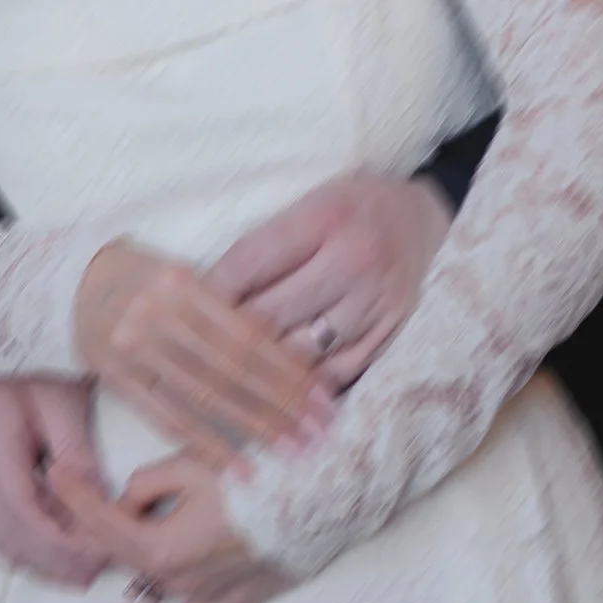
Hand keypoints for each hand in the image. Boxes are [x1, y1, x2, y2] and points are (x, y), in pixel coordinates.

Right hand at [0, 376, 110, 588]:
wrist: (6, 347)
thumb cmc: (39, 366)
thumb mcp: (64, 402)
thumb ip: (77, 455)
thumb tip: (95, 506)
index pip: (25, 516)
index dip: (62, 545)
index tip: (99, 556)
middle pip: (10, 538)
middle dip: (54, 563)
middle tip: (97, 573)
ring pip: (3, 539)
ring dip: (43, 560)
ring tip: (84, 569)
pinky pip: (3, 527)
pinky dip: (32, 545)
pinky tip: (62, 549)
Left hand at [40, 451, 293, 602]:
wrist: (322, 501)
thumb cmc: (258, 476)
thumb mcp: (192, 465)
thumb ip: (146, 485)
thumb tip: (126, 502)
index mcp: (162, 547)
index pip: (101, 522)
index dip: (73, 494)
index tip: (54, 473)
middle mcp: (176, 581)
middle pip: (117, 552)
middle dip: (92, 519)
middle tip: (74, 488)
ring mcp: (201, 598)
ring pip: (143, 578)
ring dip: (121, 550)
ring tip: (104, 521)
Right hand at [74, 240, 335, 469]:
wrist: (72, 285)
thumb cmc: (144, 278)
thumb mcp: (183, 274)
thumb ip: (227, 303)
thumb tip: (292, 342)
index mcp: (183, 282)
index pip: (248, 333)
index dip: (289, 368)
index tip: (323, 396)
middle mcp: (157, 314)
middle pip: (232, 367)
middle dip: (281, 403)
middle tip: (321, 431)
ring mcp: (134, 349)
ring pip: (204, 396)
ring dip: (254, 428)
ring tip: (292, 450)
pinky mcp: (117, 380)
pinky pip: (168, 418)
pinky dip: (207, 445)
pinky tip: (239, 467)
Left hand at [210, 174, 450, 386]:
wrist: (426, 218)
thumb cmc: (353, 207)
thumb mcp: (312, 202)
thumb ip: (268, 243)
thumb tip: (205, 291)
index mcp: (326, 216)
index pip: (250, 262)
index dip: (209, 292)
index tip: (176, 313)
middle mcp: (354, 260)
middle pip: (272, 314)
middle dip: (225, 340)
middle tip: (189, 358)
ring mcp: (376, 301)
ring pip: (303, 352)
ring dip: (260, 373)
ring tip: (224, 386)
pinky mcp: (392, 331)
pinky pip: (340, 373)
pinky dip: (305, 388)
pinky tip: (278, 400)